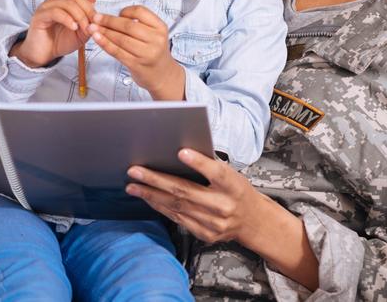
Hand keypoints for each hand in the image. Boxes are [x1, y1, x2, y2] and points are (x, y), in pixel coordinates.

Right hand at [11, 0, 96, 67]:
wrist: (44, 54)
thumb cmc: (61, 41)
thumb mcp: (81, 33)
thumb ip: (89, 23)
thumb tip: (98, 18)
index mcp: (67, 0)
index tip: (96, 13)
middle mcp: (57, 0)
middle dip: (89, 11)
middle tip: (92, 26)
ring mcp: (47, 6)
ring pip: (69, 3)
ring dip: (80, 17)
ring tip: (83, 29)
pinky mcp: (40, 15)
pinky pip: (56, 12)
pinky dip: (68, 19)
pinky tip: (73, 27)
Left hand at [89, 5, 184, 98]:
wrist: (162, 75)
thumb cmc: (153, 52)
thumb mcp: (154, 34)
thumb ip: (139, 24)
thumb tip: (112, 16)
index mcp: (160, 27)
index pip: (140, 12)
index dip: (126, 10)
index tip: (116, 13)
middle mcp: (155, 39)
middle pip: (128, 25)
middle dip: (109, 21)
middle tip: (96, 17)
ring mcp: (147, 53)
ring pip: (121, 39)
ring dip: (104, 32)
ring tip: (92, 27)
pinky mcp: (136, 64)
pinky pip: (117, 51)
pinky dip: (105, 43)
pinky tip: (97, 38)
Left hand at [128, 149, 320, 290]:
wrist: (253, 221)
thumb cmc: (237, 191)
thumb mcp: (231, 174)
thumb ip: (209, 166)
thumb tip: (178, 153)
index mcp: (233, 185)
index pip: (215, 172)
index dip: (198, 162)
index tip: (181, 152)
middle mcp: (223, 205)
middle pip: (185, 191)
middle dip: (156, 180)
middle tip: (135, 171)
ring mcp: (214, 223)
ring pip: (177, 207)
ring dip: (152, 195)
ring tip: (134, 186)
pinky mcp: (206, 234)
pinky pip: (178, 219)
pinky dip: (161, 207)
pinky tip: (148, 198)